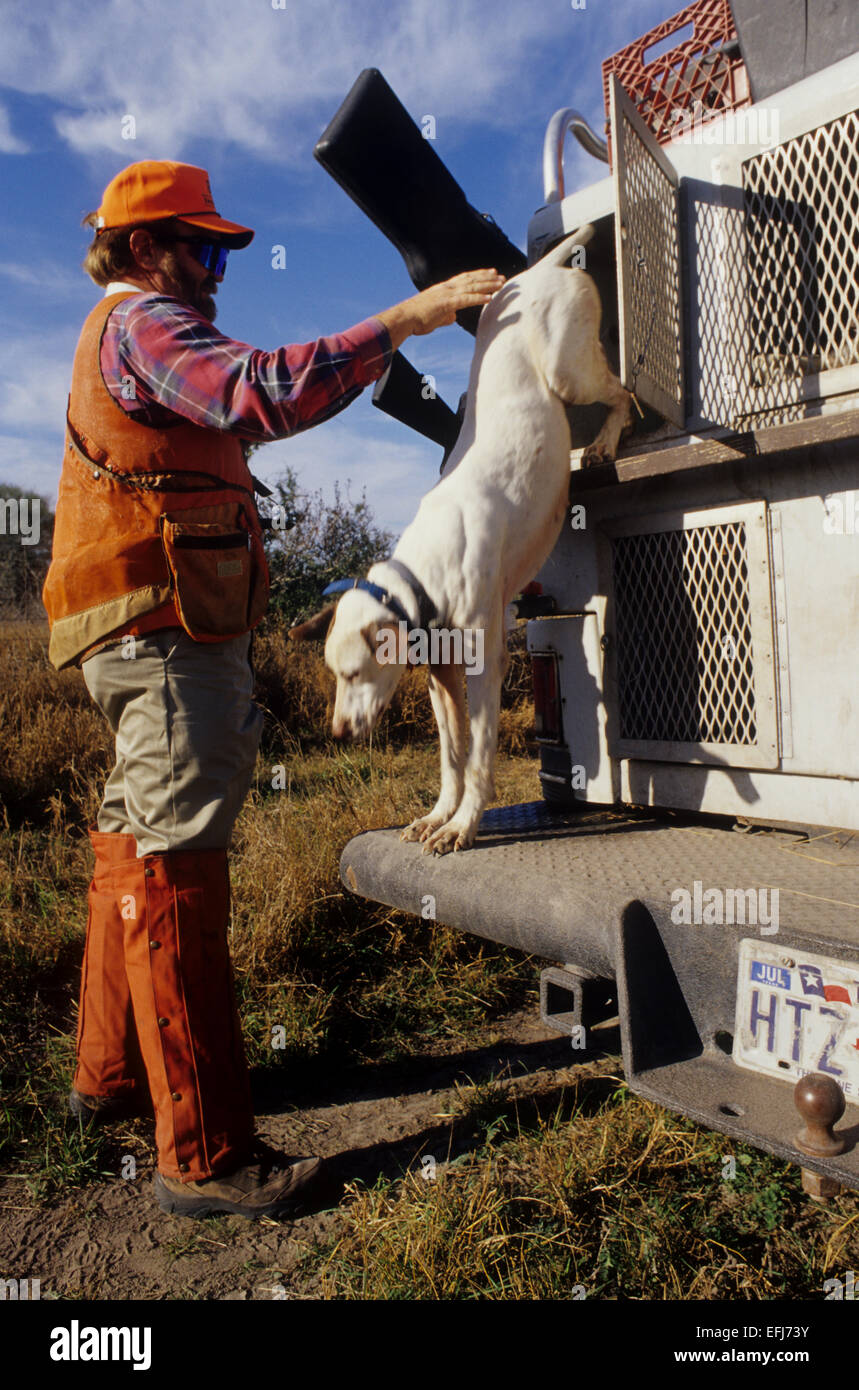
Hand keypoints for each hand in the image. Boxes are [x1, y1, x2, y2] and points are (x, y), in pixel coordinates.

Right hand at [375, 269, 505, 348]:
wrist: (404, 319)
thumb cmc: (416, 319)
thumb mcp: (434, 316)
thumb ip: (445, 315)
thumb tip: (453, 317)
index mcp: (443, 289)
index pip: (464, 279)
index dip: (478, 275)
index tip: (490, 273)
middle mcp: (446, 288)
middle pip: (471, 279)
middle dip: (487, 277)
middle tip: (501, 276)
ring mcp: (447, 294)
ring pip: (472, 287)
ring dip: (488, 285)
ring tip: (501, 284)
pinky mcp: (446, 304)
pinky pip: (466, 299)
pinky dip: (479, 298)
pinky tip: (490, 297)